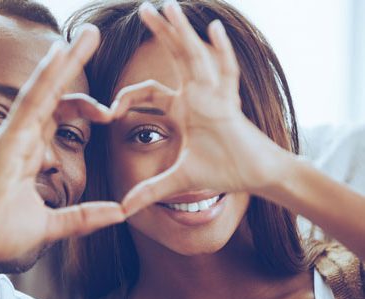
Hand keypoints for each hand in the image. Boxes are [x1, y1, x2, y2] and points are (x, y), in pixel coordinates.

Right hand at [0, 25, 123, 262]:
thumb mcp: (51, 225)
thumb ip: (84, 218)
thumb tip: (119, 213)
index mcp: (30, 153)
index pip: (58, 116)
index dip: (84, 107)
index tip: (110, 114)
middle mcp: (22, 138)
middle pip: (54, 94)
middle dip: (74, 67)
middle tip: (94, 37)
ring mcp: (14, 135)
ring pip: (44, 89)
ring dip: (66, 60)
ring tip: (88, 34)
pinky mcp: (7, 138)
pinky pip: (31, 100)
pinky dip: (46, 75)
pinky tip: (62, 51)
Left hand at [115, 1, 290, 215]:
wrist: (256, 175)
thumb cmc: (223, 171)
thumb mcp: (178, 180)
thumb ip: (150, 191)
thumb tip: (123, 210)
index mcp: (182, 109)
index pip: (149, 92)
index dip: (127, 96)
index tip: (109, 110)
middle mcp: (197, 95)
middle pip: (175, 57)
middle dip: (161, 32)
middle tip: (145, 8)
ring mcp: (215, 95)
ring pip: (195, 57)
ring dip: (182, 31)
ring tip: (169, 6)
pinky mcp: (230, 104)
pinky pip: (226, 74)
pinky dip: (221, 52)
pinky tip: (213, 29)